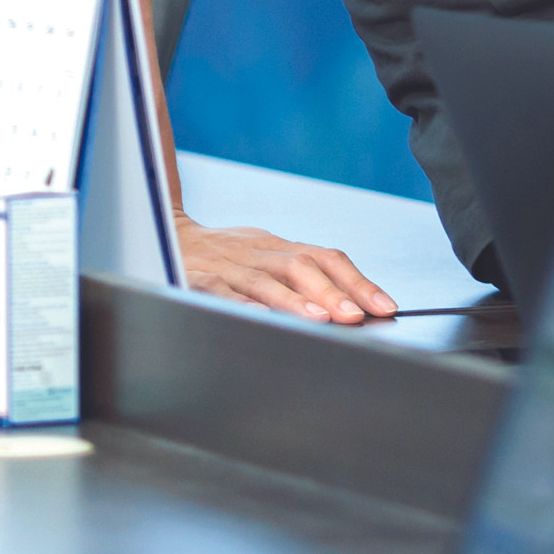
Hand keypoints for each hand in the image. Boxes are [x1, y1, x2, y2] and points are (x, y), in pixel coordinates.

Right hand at [179, 216, 396, 322]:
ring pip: (265, 280)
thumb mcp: (265, 257)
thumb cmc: (228, 255)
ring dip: (295, 301)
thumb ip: (300, 277)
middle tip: (358, 316)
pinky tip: (262, 319)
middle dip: (333, 291)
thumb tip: (350, 306)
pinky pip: (223, 293)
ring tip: (322, 320)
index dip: (358, 281)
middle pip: (301, 266)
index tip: (386, 307)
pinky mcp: (197, 280)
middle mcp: (259, 252)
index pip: (327, 258)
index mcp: (280, 246)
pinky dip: (244, 306)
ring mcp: (228, 265)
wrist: (167, 234)